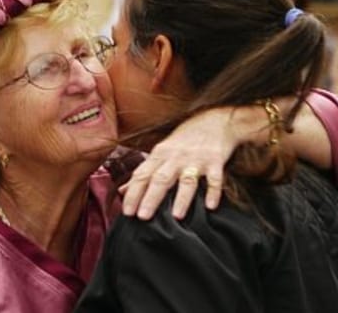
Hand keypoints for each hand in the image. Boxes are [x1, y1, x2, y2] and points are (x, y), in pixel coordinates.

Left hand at [122, 107, 242, 219]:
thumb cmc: (185, 139)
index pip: (142, 175)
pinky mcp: (215, 161)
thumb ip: (143, 172)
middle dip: (151, 198)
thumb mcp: (161, 151)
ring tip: (176, 217)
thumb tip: (122, 191)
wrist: (215, 120)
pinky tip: (210, 206)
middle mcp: (176, 157)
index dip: (133, 193)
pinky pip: (214, 178)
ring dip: (182, 199)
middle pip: (160, 179)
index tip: (126, 212)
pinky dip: (213, 192)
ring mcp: (196, 159)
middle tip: (142, 217)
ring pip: (186, 180)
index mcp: (160, 155)